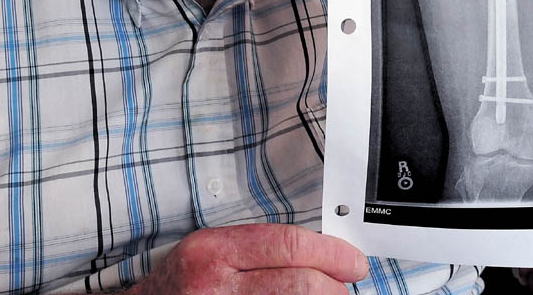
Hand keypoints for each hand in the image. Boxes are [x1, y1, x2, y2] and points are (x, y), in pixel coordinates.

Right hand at [128, 223, 368, 293]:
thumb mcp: (211, 251)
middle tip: (347, 287)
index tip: (353, 262)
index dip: (330, 253)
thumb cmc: (180, 284)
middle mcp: (215, 284)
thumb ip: (258, 250)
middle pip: (297, 284)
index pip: (287, 245)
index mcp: (214, 252)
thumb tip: (317, 256)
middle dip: (333, 287)